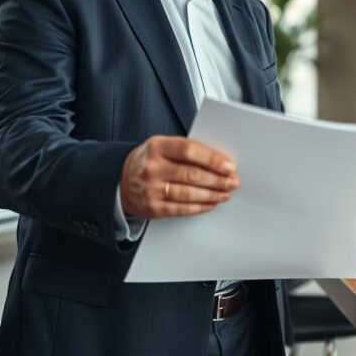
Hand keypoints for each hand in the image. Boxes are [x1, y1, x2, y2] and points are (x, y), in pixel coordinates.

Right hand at [120, 136, 239, 218]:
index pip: (188, 150)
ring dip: (212, 194)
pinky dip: (200, 207)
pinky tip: (211, 203)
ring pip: (188, 193)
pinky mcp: (153, 207)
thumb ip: (187, 150)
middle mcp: (152, 167)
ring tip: (225, 193)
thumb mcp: (163, 146)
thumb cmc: (152, 160)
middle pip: (191, 174)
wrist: (122, 179)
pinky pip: (181, 209)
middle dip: (217, 179)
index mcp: (157, 146)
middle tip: (233, 182)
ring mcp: (150, 189)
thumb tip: (220, 160)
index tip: (229, 165)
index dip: (212, 159)